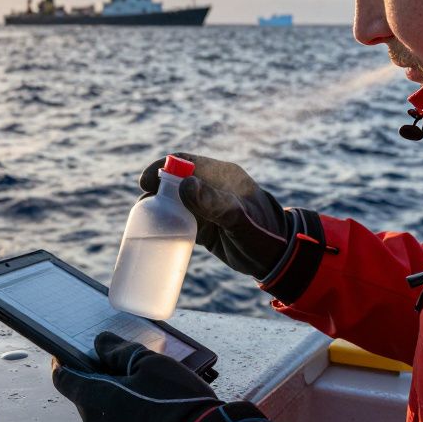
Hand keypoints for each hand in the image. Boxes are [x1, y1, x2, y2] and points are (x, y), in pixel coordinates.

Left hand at [51, 331, 221, 421]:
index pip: (62, 378)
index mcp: (94, 398)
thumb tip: (101, 343)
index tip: (69, 347)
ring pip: (102, 406)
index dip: (63, 359)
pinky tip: (146, 394)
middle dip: (94, 372)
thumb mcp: (149, 363)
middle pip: (83, 391)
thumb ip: (120, 350)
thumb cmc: (175, 402)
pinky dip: (124, 404)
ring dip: (112, 388)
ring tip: (137, 373)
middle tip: (114, 354)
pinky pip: (117, 420)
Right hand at [140, 153, 290, 279]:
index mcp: (221, 175)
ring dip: (160, 210)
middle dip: (157, 192)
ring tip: (144, 223)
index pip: (185, 163)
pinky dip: (167, 226)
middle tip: (142, 209)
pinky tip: (156, 235)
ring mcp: (208, 207)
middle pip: (176, 182)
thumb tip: (184, 185)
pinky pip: (181, 221)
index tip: (146, 183)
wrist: (280, 258)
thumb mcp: (238, 218)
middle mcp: (212, 188)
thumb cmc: (264, 234)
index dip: (162, 168)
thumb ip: (214, 202)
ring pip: (176, 203)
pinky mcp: (206, 227)